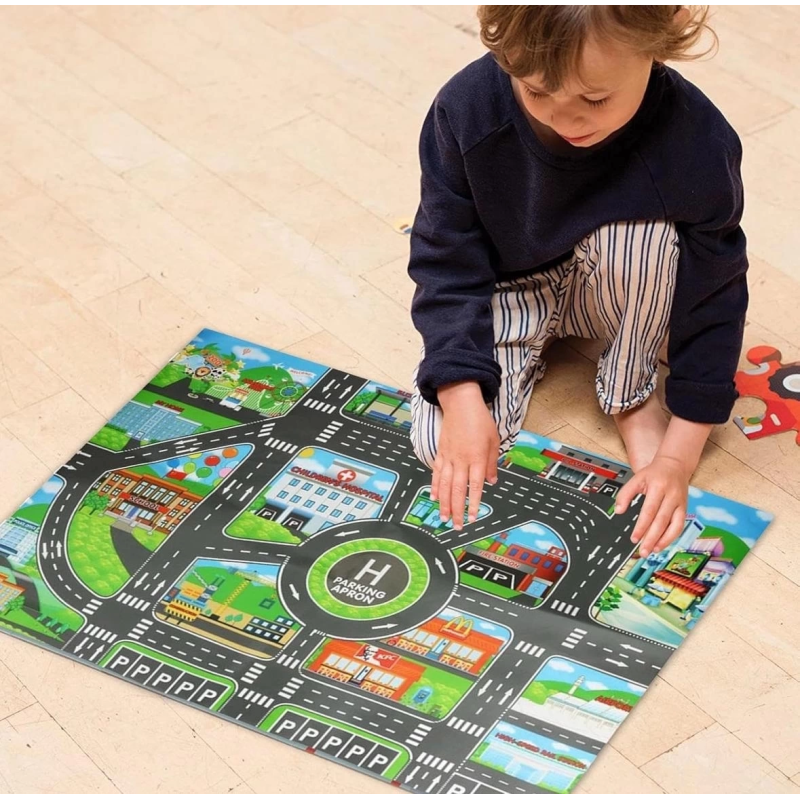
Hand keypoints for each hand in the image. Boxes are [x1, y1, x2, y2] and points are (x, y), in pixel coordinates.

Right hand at [431, 381, 499, 529]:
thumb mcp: (494, 440)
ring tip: (443, 518)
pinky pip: (436, 473)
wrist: (460, 403)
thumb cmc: (480, 420)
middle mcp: (461, 460)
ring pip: (444, 485)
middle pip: (457, 490)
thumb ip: (492, 463)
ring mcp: (449, 457)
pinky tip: (434, 497)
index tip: (473, 518)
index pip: (475, 486)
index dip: (473, 504)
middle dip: (457, 510)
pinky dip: (435, 486)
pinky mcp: (440, 452)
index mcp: (477, 458)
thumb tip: (491, 482)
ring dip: (444, 503)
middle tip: (456, 526)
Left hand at [615, 455, 689, 556]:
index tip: (634, 538)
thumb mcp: (637, 478)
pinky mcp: (685, 509)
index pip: (649, 511)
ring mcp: (680, 503)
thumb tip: (619, 511)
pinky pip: (680, 526)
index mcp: (658, 487)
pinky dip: (671, 537)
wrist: (675, 465)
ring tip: (652, 550)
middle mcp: (671, 496)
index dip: (642, 526)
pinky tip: (662, 544)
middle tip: (642, 550)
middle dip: (651, 538)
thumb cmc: (654, 473)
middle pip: (661, 521)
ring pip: (673, 526)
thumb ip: (625, 494)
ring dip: (663, 541)